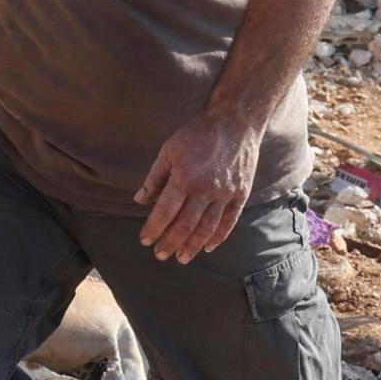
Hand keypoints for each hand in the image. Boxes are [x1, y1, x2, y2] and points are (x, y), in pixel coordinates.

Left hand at [134, 112, 264, 263]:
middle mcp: (206, 189)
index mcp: (185, 177)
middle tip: (160, 255)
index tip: (145, 241)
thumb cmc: (197, 134)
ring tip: (181, 258)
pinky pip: (229, 222)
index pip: (165, 211)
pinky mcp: (241, 193)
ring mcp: (226, 193)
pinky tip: (207, 247)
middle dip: (170, 243)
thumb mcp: (169, 150)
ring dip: (192, 246)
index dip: (154, 228)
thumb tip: (139, 201)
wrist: (235, 121)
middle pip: (185, 225)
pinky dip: (218, 237)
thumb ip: (155, 178)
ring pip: (207, 228)